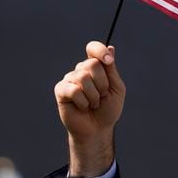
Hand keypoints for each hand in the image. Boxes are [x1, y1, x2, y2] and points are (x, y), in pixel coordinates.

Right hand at [54, 41, 125, 176]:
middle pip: (92, 64)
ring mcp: (70, 79)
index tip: (108, 61)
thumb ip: (111, 70)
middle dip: (103, 84)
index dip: (99, 51)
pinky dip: (83, 102)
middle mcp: (81, 70)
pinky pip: (73, 90)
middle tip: (102, 96)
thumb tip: (110, 48)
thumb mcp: (116, 89)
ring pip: (83, 77)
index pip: (93, 48)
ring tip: (93, 104)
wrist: (98, 129)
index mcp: (96, 67)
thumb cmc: (108, 109)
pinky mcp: (61, 90)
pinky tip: (82, 107)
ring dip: (94, 96)